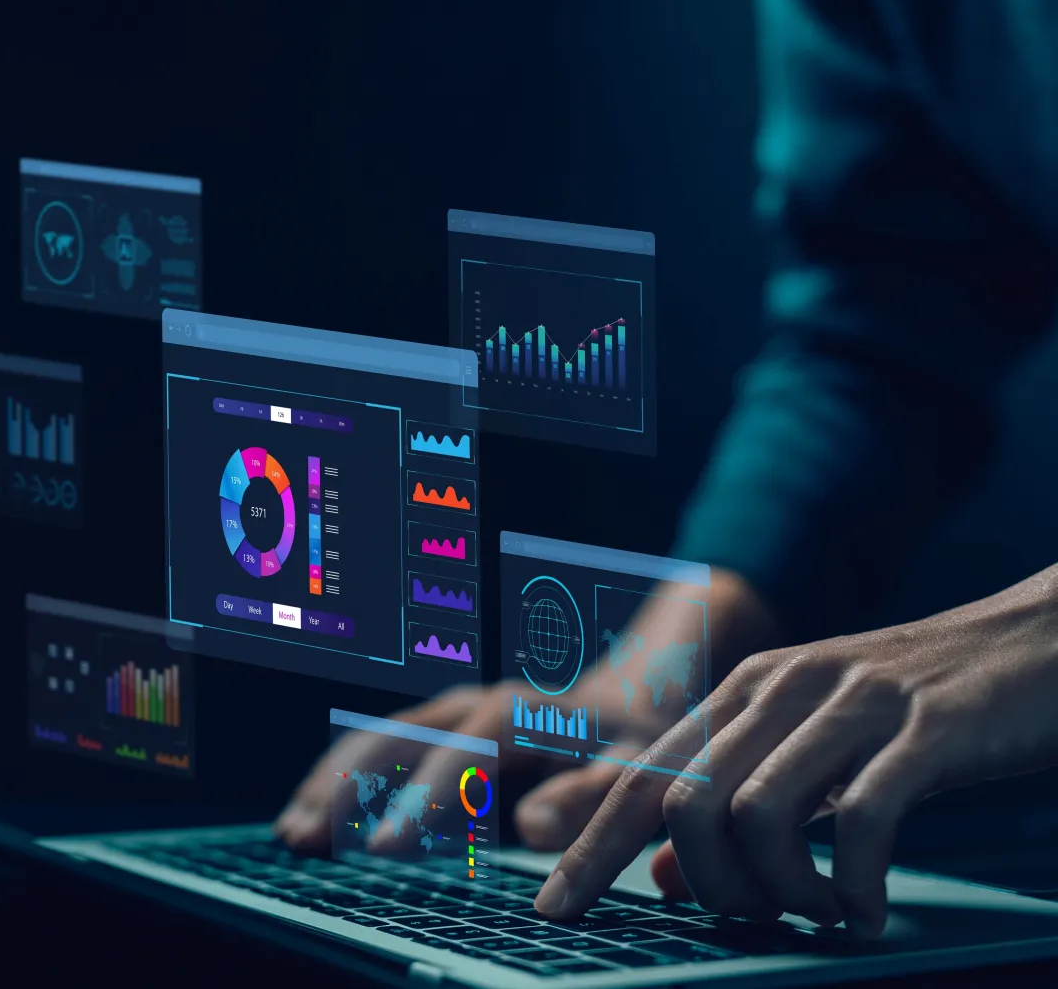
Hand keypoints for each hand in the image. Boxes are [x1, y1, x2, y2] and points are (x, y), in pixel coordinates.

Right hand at [275, 572, 777, 852]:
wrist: (638, 697)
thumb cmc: (640, 745)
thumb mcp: (636, 769)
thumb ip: (589, 797)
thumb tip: (530, 828)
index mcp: (525, 712)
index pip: (466, 751)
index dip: (424, 798)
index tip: (386, 847)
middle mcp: (476, 705)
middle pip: (400, 736)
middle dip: (350, 787)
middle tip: (309, 839)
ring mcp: (450, 714)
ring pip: (378, 739)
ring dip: (332, 783)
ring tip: (292, 835)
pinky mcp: (438, 732)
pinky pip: (378, 751)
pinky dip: (339, 782)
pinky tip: (306, 820)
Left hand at [534, 565, 1057, 937]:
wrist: (1039, 643)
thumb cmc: (918, 712)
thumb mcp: (813, 752)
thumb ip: (736, 806)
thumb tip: (664, 878)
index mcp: (744, 693)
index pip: (641, 778)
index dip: (588, 849)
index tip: (550, 908)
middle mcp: (784, 688)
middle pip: (683, 803)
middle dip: (706, 886)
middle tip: (758, 917)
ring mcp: (853, 704)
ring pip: (756, 815)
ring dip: (779, 892)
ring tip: (818, 913)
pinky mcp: (927, 729)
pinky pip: (864, 821)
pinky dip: (854, 885)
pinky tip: (865, 910)